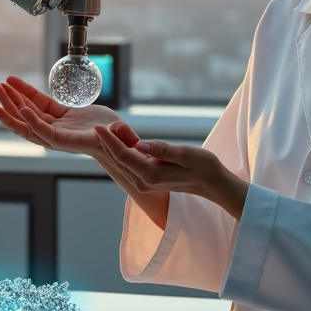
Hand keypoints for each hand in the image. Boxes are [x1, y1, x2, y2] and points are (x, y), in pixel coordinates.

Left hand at [0, 76, 120, 156]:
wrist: (116, 139)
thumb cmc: (117, 140)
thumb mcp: (117, 136)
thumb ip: (115, 133)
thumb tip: (116, 129)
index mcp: (68, 142)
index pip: (46, 134)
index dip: (34, 123)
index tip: (23, 110)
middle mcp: (55, 135)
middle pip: (26, 122)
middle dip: (8, 106)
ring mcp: (54, 124)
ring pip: (26, 111)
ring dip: (10, 97)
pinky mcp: (56, 114)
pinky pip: (37, 102)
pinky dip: (25, 92)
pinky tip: (12, 81)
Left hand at [95, 121, 248, 219]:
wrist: (211, 183)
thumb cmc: (202, 165)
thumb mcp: (185, 153)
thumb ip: (161, 149)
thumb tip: (139, 145)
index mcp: (151, 175)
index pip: (123, 156)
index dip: (109, 141)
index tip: (98, 128)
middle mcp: (144, 182)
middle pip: (119, 160)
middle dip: (107, 143)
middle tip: (98, 126)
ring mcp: (145, 184)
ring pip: (122, 164)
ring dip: (113, 148)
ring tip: (105, 131)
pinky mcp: (147, 180)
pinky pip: (129, 165)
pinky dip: (122, 153)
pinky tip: (118, 141)